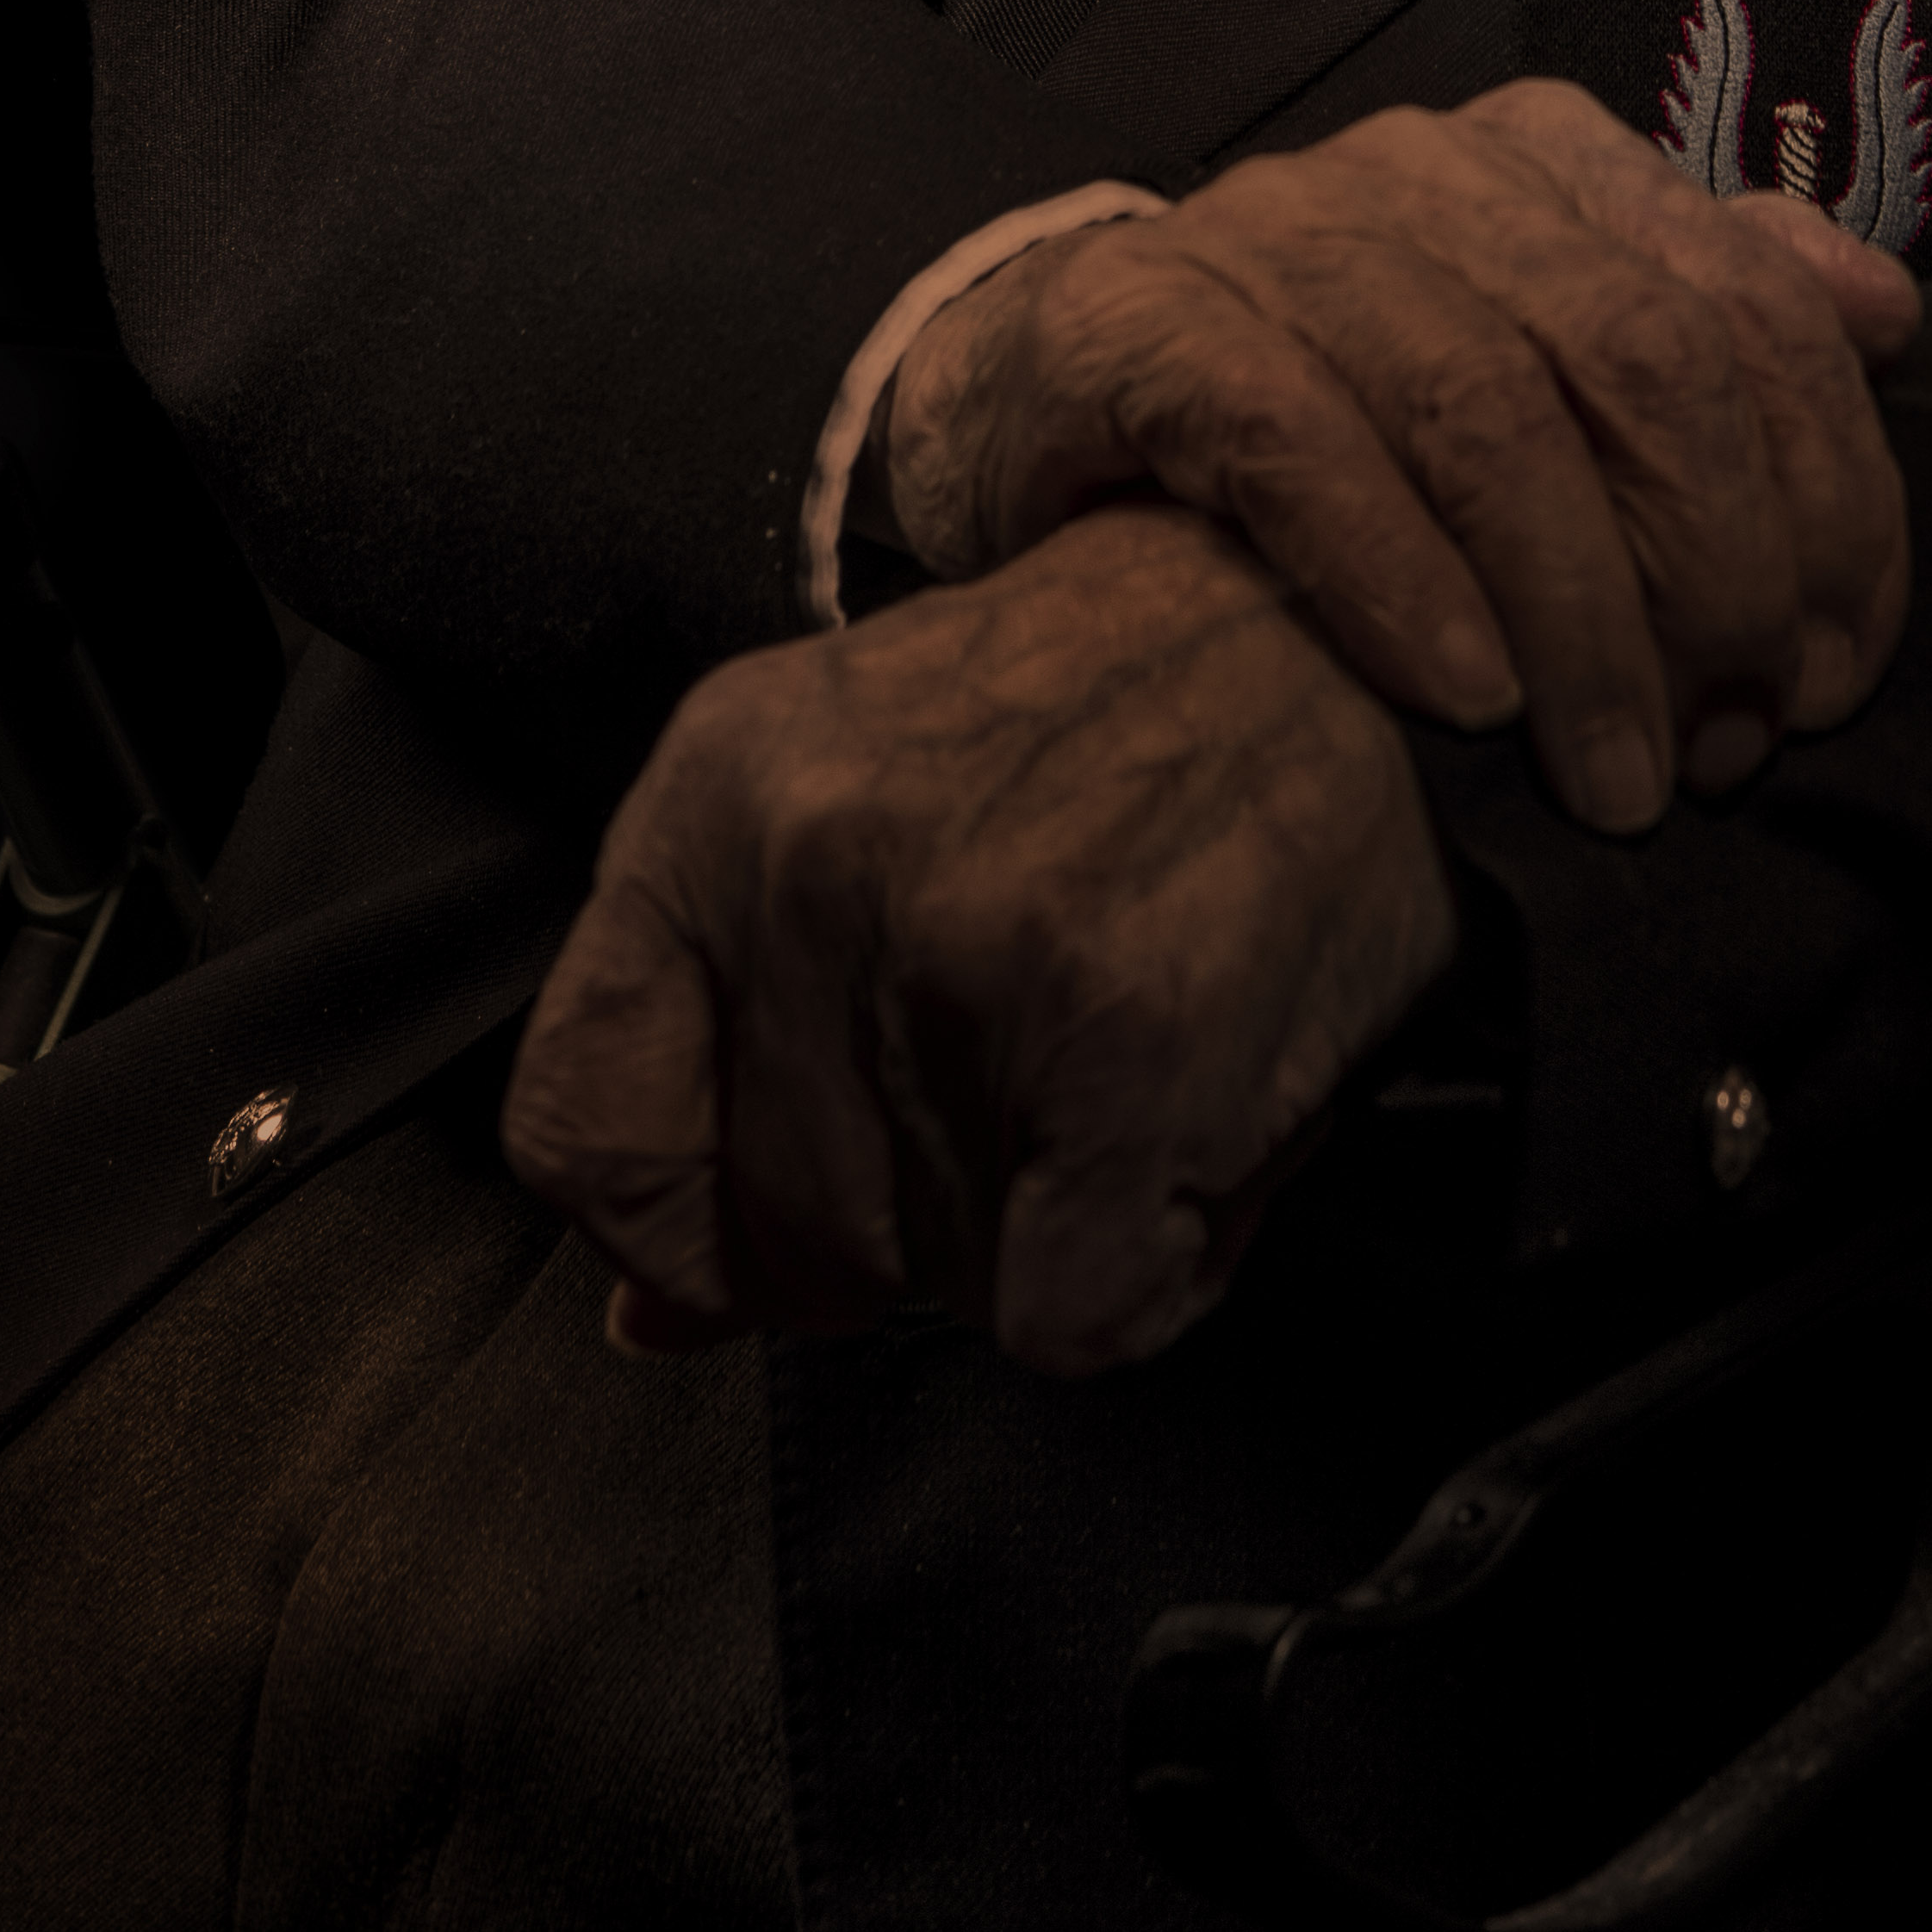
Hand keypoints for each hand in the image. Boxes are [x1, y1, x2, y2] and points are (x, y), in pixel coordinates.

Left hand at [503, 504, 1454, 1378]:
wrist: (1352, 609)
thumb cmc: (1109, 717)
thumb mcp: (866, 798)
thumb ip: (732, 1040)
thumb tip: (646, 1321)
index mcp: (717, 788)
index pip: (579, 1128)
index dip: (682, 1225)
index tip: (782, 1207)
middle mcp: (813, 856)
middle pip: (778, 1236)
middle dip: (904, 1224)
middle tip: (1031, 1084)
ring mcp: (966, 938)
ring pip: (927, 1284)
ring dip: (1032, 1236)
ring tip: (1118, 1070)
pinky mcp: (1120, 1030)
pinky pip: (1063, 1315)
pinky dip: (1138, 1273)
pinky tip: (1184, 1133)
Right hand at [880, 79, 1918, 835]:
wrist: (1046, 390)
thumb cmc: (1333, 399)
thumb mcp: (1534, 346)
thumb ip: (1706, 314)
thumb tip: (1887, 317)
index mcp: (1542, 160)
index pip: (1746, 306)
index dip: (1827, 491)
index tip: (1840, 667)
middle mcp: (1417, 169)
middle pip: (1633, 352)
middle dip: (1715, 564)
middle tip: (1734, 740)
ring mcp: (1274, 230)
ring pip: (1481, 405)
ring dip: (1576, 614)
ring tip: (1616, 775)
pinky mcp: (1144, 320)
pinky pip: (1295, 440)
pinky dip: (1399, 574)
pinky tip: (1465, 695)